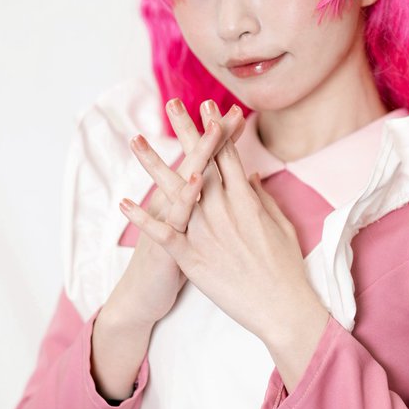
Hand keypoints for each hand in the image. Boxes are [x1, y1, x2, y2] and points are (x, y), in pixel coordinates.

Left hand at [120, 99, 326, 344]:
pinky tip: (123, 203)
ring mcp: (206, 231)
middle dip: (186, 130)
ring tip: (135, 140)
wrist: (282, 306)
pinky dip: (142, 219)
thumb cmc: (286, 268)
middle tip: (172, 102)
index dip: (215, 129)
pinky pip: (162, 234)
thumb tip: (250, 176)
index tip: (206, 106)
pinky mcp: (191, 257)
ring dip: (153, 163)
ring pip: (174, 190)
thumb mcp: (281, 225)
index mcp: (246, 199)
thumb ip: (262, 197)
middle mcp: (224, 209)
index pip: (227, 155)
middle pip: (200, 161)